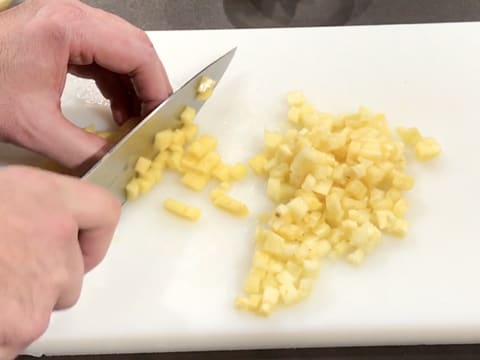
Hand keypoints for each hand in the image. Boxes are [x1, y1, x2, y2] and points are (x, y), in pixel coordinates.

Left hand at [0, 0, 171, 169]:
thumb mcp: (34, 126)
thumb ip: (82, 150)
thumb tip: (114, 165)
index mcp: (67, 27)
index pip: (136, 52)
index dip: (156, 88)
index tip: (161, 117)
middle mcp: (71, 16)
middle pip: (134, 47)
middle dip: (149, 86)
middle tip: (152, 119)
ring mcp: (65, 23)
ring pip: (121, 50)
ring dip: (133, 85)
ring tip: (135, 119)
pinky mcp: (59, 36)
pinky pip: (103, 56)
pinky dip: (115, 83)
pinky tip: (117, 108)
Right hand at [0, 166, 119, 358]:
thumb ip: (31, 207)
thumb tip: (42, 226)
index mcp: (50, 201)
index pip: (104, 214)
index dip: (93, 234)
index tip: (79, 244)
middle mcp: (57, 247)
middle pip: (72, 274)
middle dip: (43, 277)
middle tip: (1, 269)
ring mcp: (38, 296)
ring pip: (42, 309)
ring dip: (16, 306)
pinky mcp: (17, 331)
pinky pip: (15, 339)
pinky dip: (0, 333)